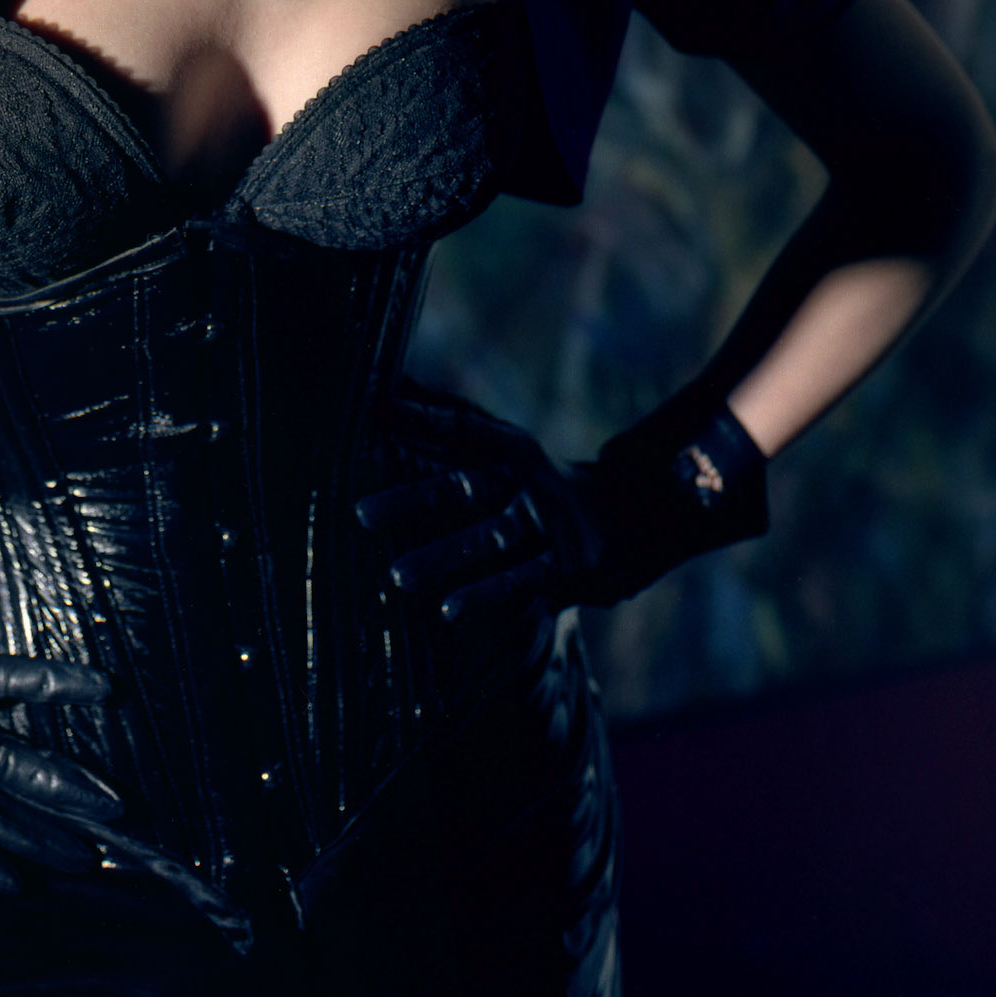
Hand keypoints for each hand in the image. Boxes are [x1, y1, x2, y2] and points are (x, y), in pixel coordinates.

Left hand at [356, 387, 767, 618]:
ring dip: (443, 557)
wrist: (637, 512)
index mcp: (508, 446)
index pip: (458, 427)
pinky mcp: (566, 565)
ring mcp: (547, 524)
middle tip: (357, 513)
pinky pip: (520, 582)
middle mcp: (526, 481)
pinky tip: (449, 611)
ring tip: (397, 576)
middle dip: (410, 499)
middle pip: (462, 485)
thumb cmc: (541, 481)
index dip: (417, 419)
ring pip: (489, 539)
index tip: (371, 413)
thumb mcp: (503, 448)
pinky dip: (484, 595)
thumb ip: (449, 423)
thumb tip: (388, 385)